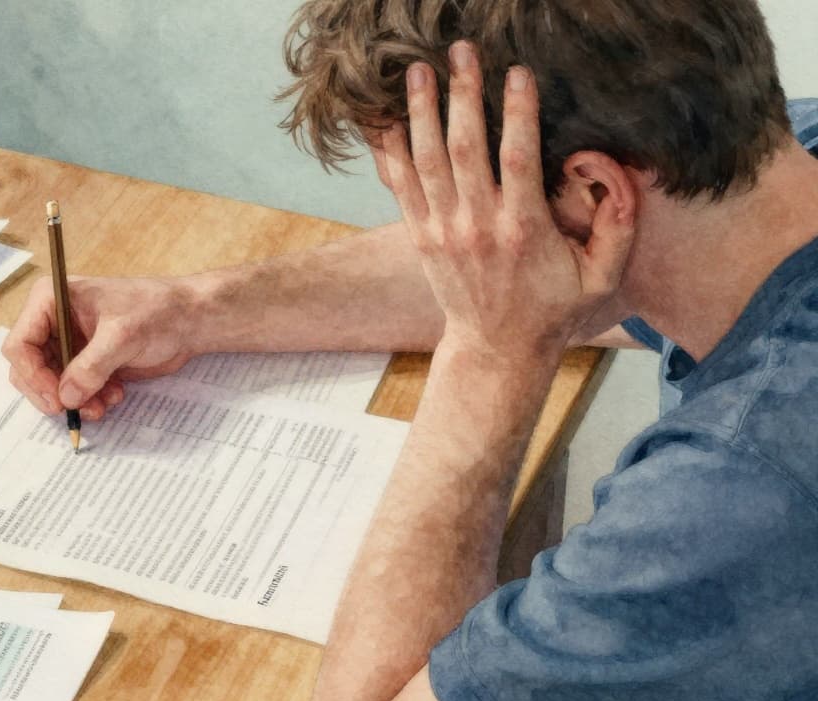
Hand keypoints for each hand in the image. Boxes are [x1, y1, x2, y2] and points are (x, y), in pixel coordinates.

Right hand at [2, 275, 198, 419]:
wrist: (188, 320)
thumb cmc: (156, 311)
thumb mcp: (121, 337)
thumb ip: (90, 368)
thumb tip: (66, 397)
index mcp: (51, 300)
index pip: (20, 344)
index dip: (33, 376)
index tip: (57, 399)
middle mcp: (52, 321)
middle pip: (28, 368)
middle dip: (52, 393)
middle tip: (75, 411)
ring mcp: (67, 343)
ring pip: (50, 384)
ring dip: (74, 400)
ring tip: (103, 404)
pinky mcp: (84, 362)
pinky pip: (72, 390)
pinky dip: (88, 400)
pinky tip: (113, 395)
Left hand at [377, 42, 634, 363]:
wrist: (497, 347)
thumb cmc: (554, 308)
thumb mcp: (602, 277)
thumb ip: (618, 225)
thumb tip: (613, 169)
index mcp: (523, 230)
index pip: (517, 160)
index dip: (517, 114)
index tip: (517, 72)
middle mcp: (477, 227)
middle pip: (464, 150)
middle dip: (462, 96)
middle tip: (462, 52)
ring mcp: (443, 230)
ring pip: (426, 162)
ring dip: (421, 113)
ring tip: (418, 70)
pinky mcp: (421, 235)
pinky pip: (399, 186)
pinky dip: (389, 151)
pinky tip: (383, 116)